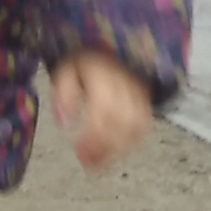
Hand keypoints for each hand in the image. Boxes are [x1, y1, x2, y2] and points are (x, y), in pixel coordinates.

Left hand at [50, 51, 151, 171]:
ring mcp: (140, 93)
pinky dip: (130, 143)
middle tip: (88, 165)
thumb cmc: (85, 60)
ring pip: (136, 128)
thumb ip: (63, 95)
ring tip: (99, 164)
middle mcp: (127, 85)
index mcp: (104, 75)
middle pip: (122, 123)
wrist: (113, 45)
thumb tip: (65, 123)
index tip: (79, 152)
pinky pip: (144, 126)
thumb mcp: (65, 69)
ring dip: (118, 150)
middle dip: (105, 149)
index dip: (93, 135)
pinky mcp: (147, 101)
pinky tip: (114, 152)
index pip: (104, 110)